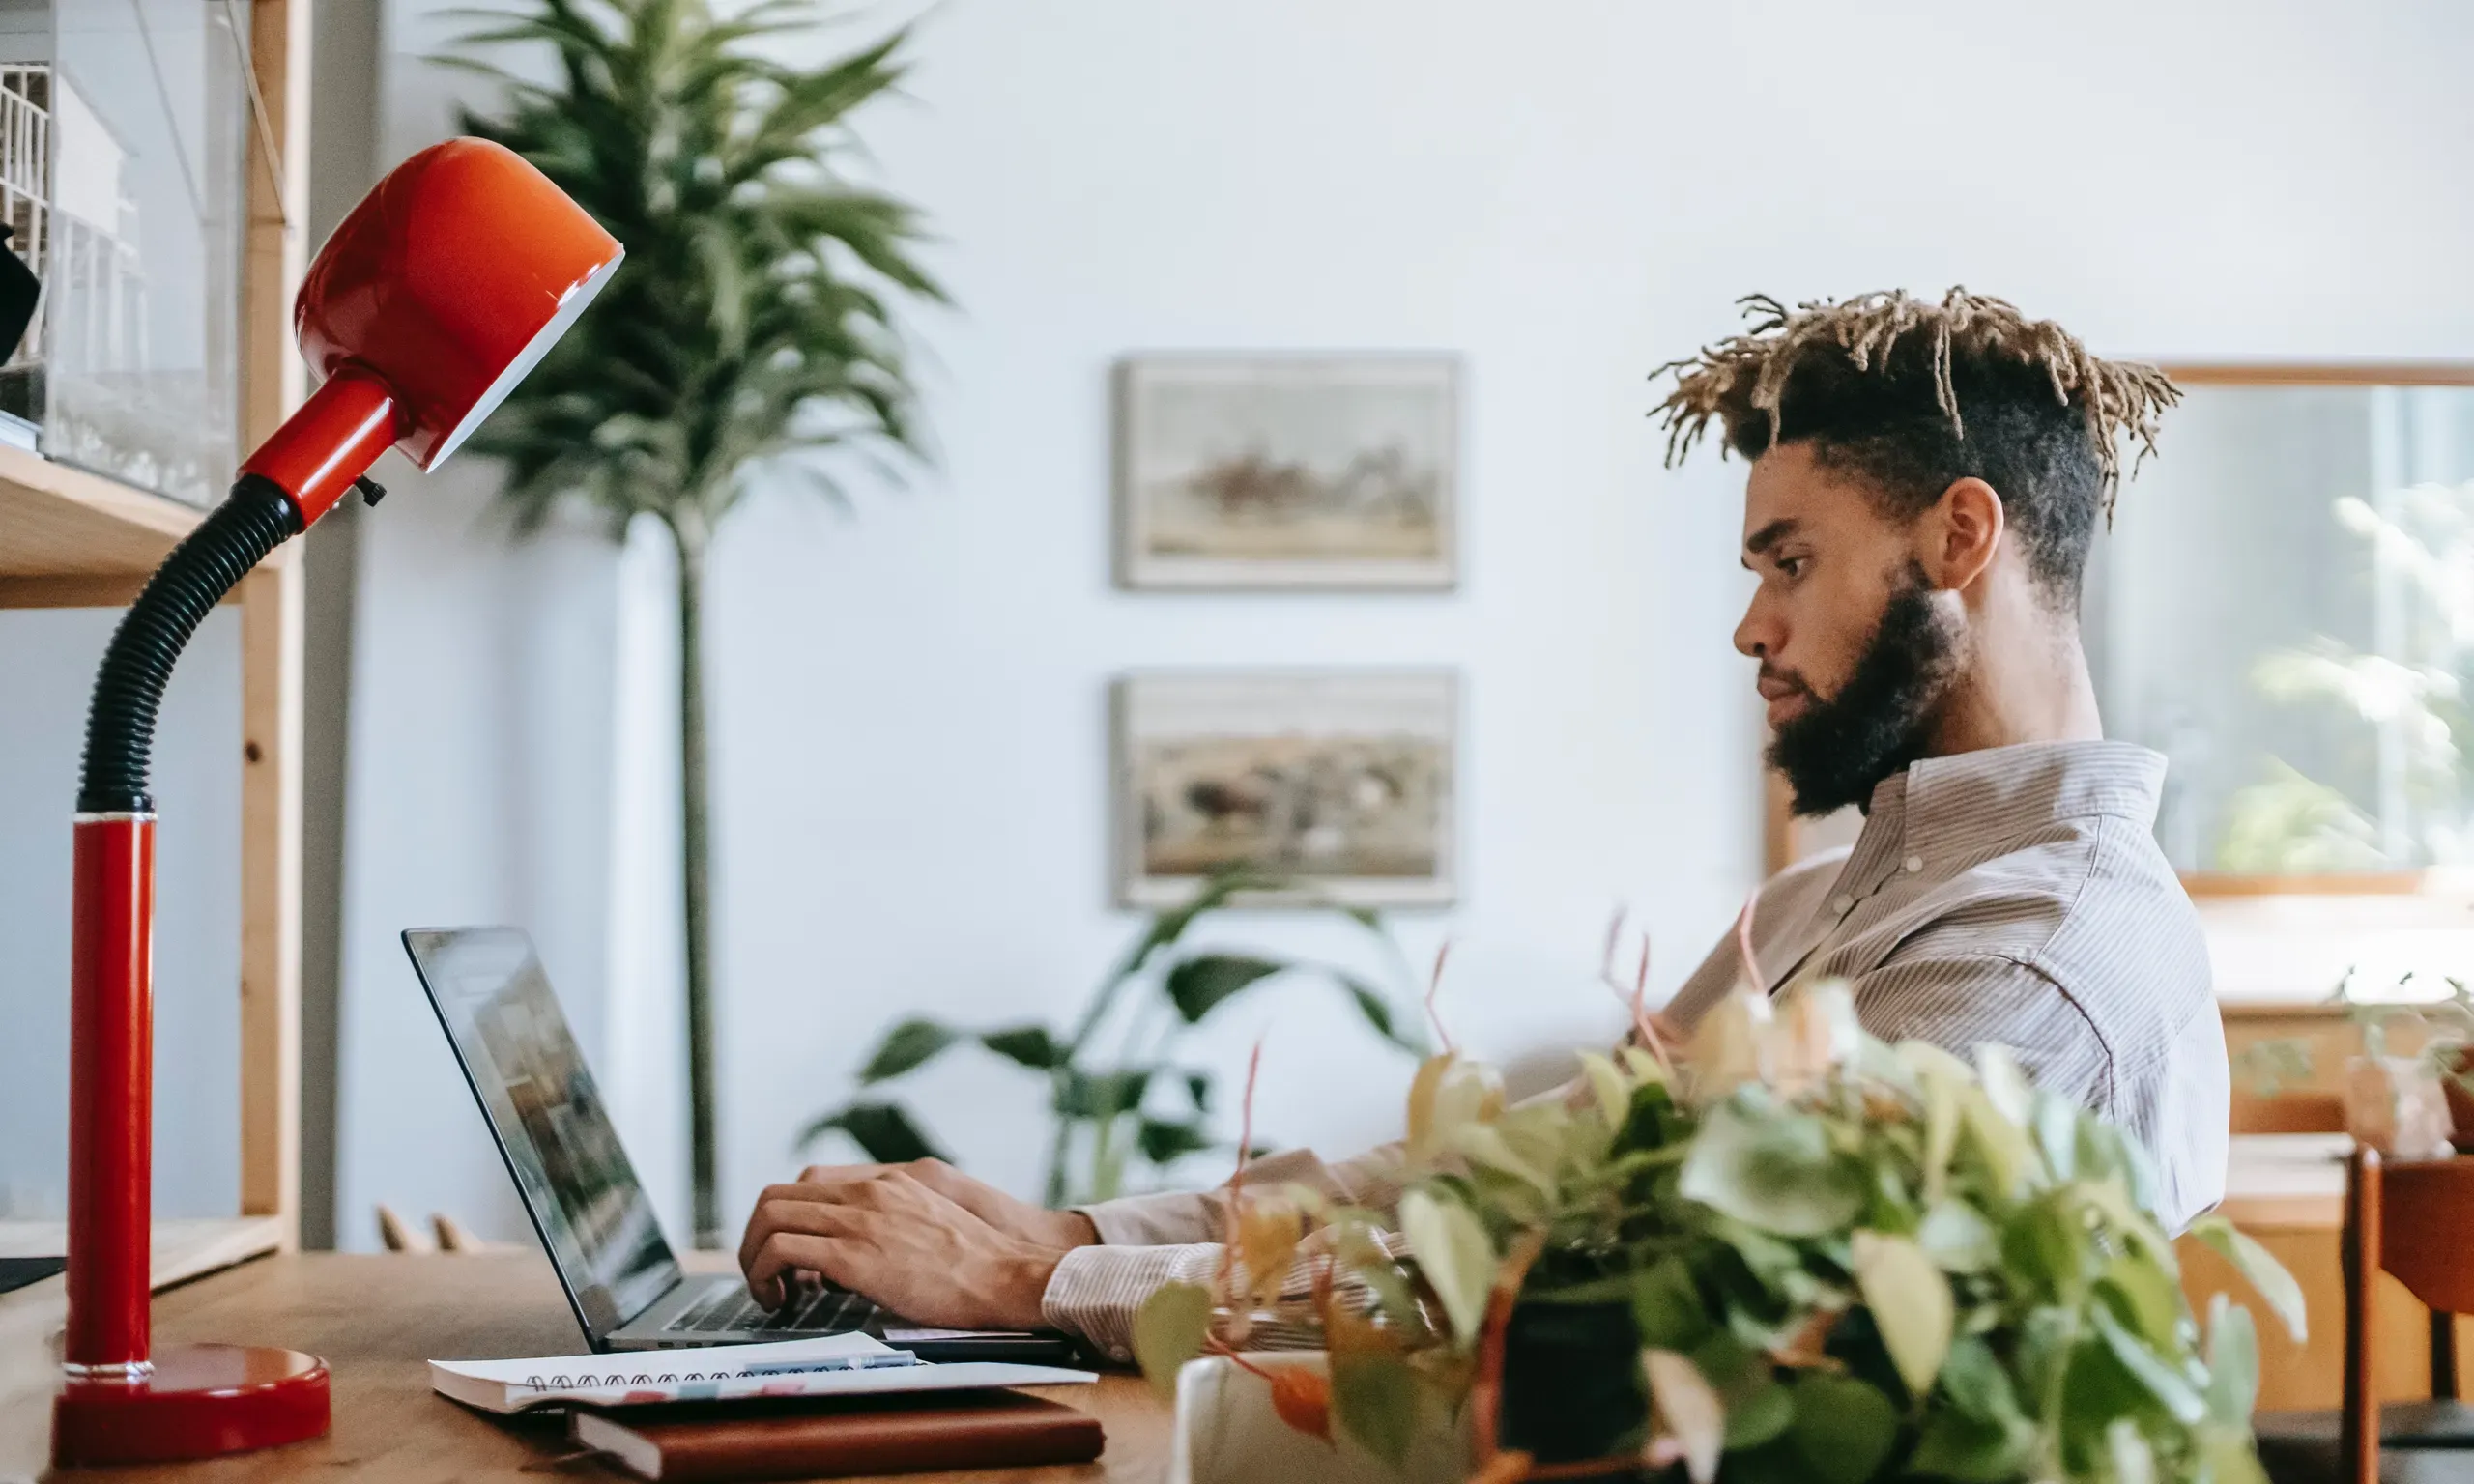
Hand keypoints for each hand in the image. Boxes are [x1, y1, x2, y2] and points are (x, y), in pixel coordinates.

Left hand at [737, 1166, 1079, 1330]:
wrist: (1004, 1278)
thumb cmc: (975, 1268)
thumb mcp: (928, 1226)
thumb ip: (889, 1227)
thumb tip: (849, 1260)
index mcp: (886, 1184)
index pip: (805, 1184)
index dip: (784, 1220)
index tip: (788, 1256)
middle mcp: (866, 1192)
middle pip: (776, 1197)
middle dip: (756, 1240)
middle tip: (766, 1277)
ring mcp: (858, 1219)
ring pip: (769, 1219)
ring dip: (755, 1259)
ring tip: (770, 1294)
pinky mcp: (853, 1254)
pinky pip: (782, 1251)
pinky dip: (765, 1276)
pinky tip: (783, 1303)